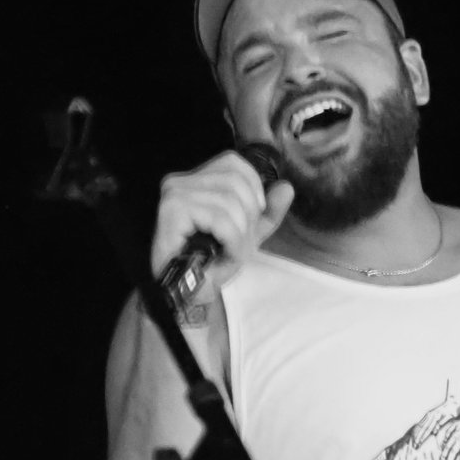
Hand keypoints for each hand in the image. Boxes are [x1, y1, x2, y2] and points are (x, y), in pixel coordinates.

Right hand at [149, 149, 295, 289]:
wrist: (184, 296)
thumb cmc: (208, 266)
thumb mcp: (245, 236)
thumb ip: (267, 213)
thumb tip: (287, 188)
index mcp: (194, 180)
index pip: (232, 162)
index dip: (252, 188)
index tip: (251, 220)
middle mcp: (180, 181)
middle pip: (235, 181)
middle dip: (248, 217)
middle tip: (239, 244)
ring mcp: (174, 194)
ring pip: (230, 202)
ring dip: (239, 235)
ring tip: (230, 253)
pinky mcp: (173, 210)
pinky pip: (219, 218)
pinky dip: (231, 240)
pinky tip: (224, 255)